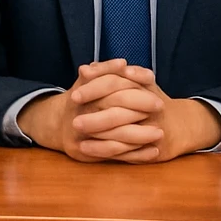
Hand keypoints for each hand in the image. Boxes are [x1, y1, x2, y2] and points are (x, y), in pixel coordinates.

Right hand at [18, 59, 161, 162]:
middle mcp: (78, 114)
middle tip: (160, 106)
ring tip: (160, 133)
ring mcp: (80, 135)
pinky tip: (153, 151)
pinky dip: (135, 155)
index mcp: (81, 93)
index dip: (131, 84)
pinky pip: (114, 156)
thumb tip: (123, 64)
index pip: (109, 85)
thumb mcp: (89, 80)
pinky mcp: (84, 153)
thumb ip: (105, 71)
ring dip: (140, 136)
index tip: (153, 83)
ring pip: (114, 138)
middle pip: (113, 114)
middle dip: (138, 110)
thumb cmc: (83, 99)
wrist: (59, 124)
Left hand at [73, 63, 220, 163]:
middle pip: (119, 112)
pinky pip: (127, 152)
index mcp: (143, 87)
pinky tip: (86, 149)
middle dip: (95, 118)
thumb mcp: (135, 81)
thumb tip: (85, 68)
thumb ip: (109, 73)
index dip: (94, 89)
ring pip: (123, 134)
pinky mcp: (154, 147)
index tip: (74, 95)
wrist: (178, 125)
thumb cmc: (149, 99)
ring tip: (77, 137)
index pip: (115, 84)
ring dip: (99, 137)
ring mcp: (153, 129)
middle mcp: (151, 107)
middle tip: (73, 121)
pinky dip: (106, 151)